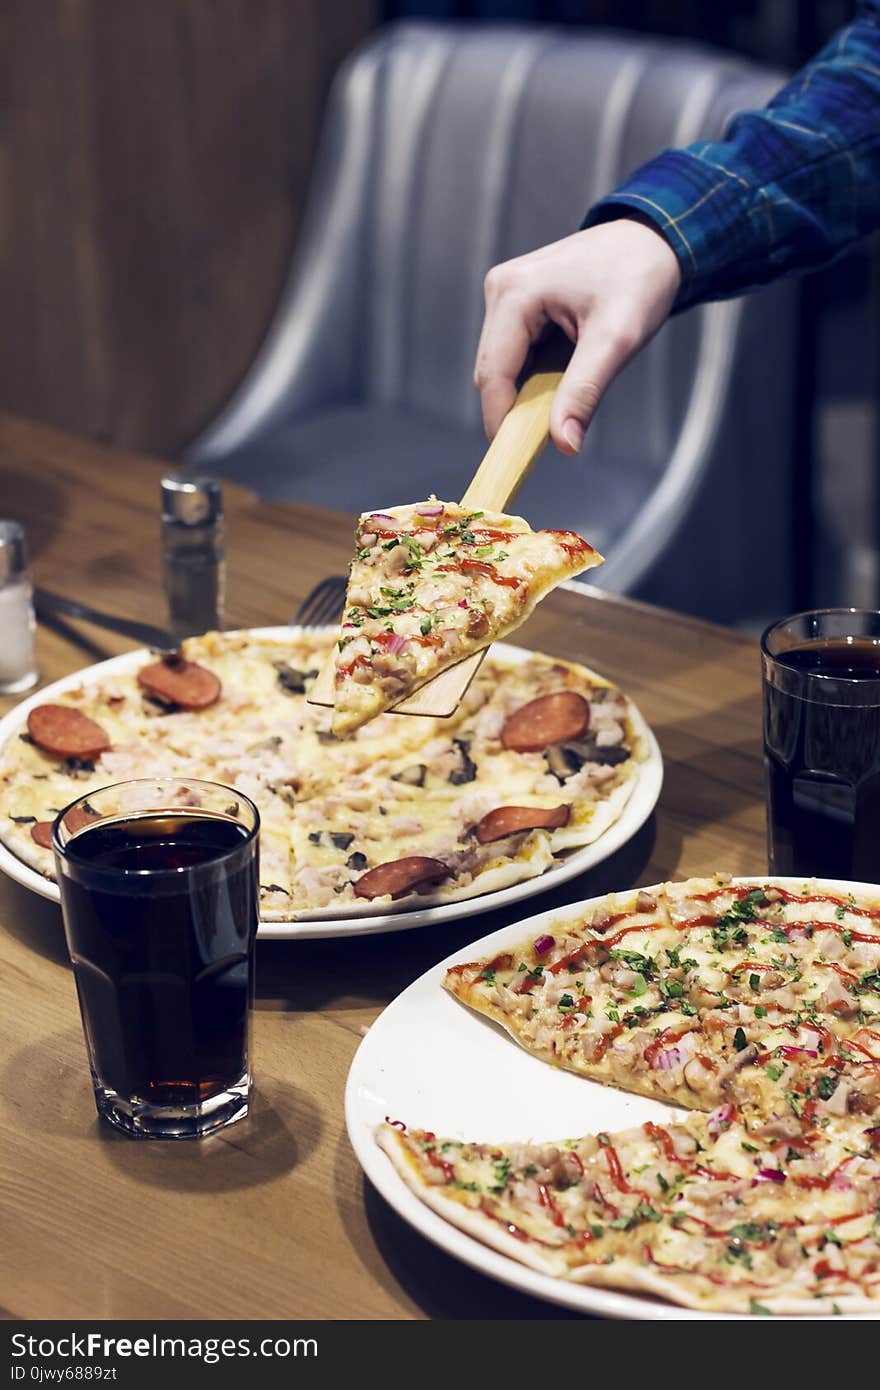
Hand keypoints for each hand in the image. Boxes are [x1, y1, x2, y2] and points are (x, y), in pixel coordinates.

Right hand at [474, 220, 681, 454]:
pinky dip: (536, 375)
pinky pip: (516, 354)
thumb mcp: (616, 339)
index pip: (493, 375)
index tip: (517, 459)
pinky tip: (566, 371)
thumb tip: (564, 444)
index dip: (502, 421)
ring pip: (503, 367)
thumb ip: (584, 392)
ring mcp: (507, 295)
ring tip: (568, 394)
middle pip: (492, 373)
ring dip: (528, 391)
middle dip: (517, 407)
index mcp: (515, 294)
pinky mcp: (518, 303)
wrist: (653, 241)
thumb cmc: (638, 278)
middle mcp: (501, 290)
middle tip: (555, 432)